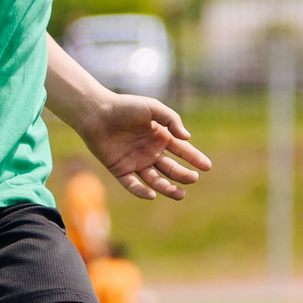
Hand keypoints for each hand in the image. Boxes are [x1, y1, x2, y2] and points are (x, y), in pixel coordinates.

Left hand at [74, 92, 212, 200]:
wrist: (96, 111)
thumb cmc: (125, 107)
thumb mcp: (152, 108)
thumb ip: (171, 120)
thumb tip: (187, 137)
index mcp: (160, 137)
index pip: (182, 151)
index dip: (194, 158)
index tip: (207, 166)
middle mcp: (150, 152)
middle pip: (171, 169)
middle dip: (183, 175)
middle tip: (193, 179)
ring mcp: (135, 162)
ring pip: (155, 180)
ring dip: (167, 188)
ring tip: (180, 194)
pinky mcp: (119, 170)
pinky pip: (132, 185)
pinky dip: (141, 191)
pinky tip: (152, 195)